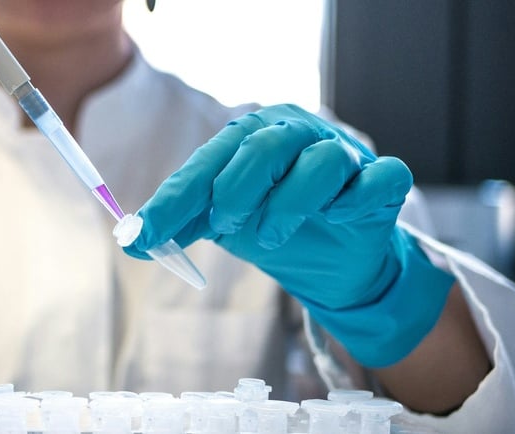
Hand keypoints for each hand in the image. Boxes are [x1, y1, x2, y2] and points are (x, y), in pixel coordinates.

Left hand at [126, 104, 453, 366]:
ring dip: (288, 205)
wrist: (333, 262)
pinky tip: (338, 216)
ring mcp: (346, 155)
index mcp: (255, 137)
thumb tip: (132, 239)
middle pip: (266, 144)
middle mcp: (300, 135)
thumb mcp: (222, 224)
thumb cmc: (276, 225)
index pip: (210, 160)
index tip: (146, 233)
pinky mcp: (382, 181)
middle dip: (236, 190)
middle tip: (225, 225)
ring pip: (322, 161)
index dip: (176, 198)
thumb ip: (181, 224)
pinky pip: (380, 178)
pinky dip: (355, 198)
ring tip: (268, 238)